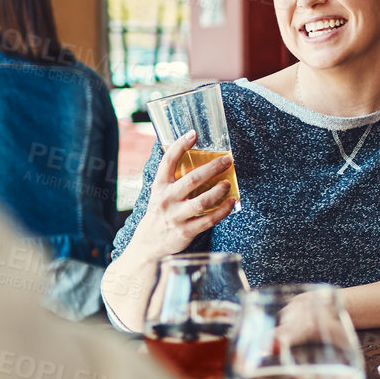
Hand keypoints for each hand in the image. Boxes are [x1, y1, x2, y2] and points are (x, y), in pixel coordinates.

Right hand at [132, 131, 236, 258]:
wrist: (148, 244)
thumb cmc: (160, 213)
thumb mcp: (160, 193)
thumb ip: (174, 179)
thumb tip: (201, 161)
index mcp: (160, 186)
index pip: (168, 161)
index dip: (180, 145)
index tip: (194, 134)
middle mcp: (166, 199)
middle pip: (192, 179)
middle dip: (212, 168)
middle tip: (227, 160)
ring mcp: (176, 216)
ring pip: (202, 201)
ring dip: (219, 190)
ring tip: (228, 183)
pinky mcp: (185, 231)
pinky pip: (208, 220)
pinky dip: (223, 210)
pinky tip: (231, 203)